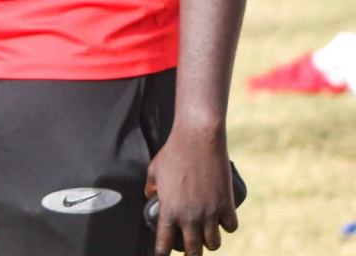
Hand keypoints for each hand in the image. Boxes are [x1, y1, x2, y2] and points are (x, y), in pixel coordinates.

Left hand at [145, 127, 237, 255]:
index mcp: (169, 210)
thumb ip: (151, 187)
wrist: (198, 138)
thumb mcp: (154, 169)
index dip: (161, 253)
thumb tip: (150, 196)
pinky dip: (227, 225)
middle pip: (193, 252)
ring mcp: (210, 212)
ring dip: (210, 241)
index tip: (161, 255)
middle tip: (189, 250)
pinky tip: (223, 220)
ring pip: (213, 245)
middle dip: (191, 254)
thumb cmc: (173, 151)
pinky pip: (231, 228)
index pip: (164, 244)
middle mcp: (190, 216)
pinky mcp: (226, 205)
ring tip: (206, 235)